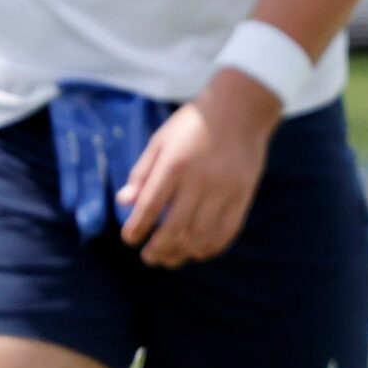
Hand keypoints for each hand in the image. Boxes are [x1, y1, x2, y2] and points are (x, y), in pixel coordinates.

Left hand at [118, 70, 279, 267]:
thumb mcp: (160, 140)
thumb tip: (124, 203)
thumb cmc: (193, 123)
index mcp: (174, 164)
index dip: (136, 229)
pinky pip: (227, 231)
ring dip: (182, 253)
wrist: (241, 107)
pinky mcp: (243, 195)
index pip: (149, 207)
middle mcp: (199, 180)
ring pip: (200, 235)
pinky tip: (198, 251)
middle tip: (148, 258)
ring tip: (170, 259)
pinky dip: (211, 248)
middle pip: (174, 228)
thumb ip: (142, 173)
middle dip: (157, 249)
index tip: (129, 239)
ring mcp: (224, 189)